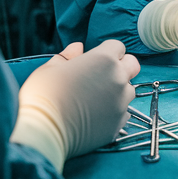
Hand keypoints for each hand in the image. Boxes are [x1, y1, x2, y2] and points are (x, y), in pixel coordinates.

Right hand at [17, 40, 140, 159]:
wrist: (45, 132)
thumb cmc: (44, 96)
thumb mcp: (51, 68)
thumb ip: (68, 55)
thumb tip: (78, 47)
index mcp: (103, 59)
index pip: (117, 46)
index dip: (106, 51)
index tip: (94, 60)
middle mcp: (118, 78)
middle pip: (133, 65)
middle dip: (121, 66)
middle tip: (102, 75)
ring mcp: (121, 102)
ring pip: (129, 90)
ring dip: (118, 90)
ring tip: (96, 98)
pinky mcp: (119, 123)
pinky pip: (124, 112)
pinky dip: (114, 111)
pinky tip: (96, 115)